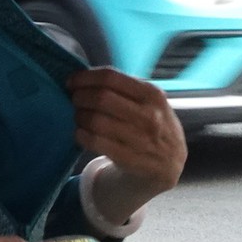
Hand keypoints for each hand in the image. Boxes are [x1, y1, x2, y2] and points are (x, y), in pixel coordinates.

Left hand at [68, 68, 185, 200]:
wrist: (170, 164)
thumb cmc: (155, 125)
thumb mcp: (152, 102)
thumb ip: (126, 88)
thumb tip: (87, 77)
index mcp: (152, 94)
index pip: (111, 77)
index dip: (85, 77)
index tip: (72, 81)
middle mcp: (148, 115)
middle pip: (101, 97)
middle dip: (80, 97)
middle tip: (74, 100)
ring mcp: (139, 138)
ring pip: (95, 120)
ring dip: (79, 117)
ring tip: (79, 117)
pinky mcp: (128, 158)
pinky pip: (94, 142)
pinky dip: (81, 135)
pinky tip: (81, 133)